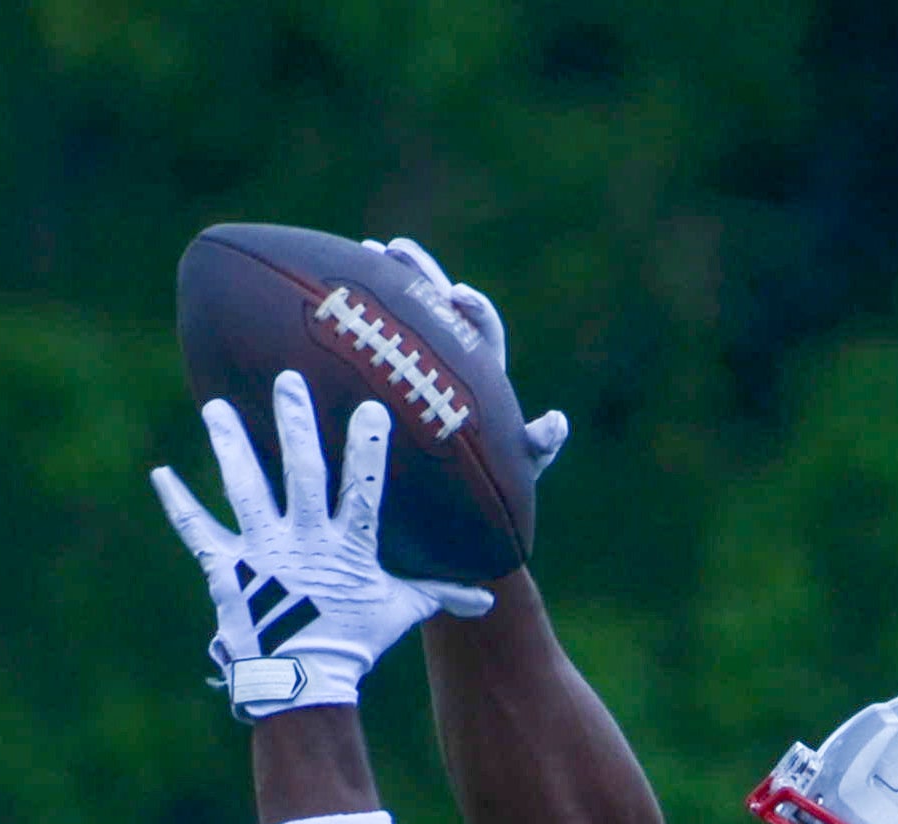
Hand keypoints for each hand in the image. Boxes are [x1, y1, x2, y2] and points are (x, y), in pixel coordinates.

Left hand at [150, 372, 492, 721]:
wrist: (299, 685)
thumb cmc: (353, 643)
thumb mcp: (400, 613)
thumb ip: (439, 595)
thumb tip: (485, 601)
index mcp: (347, 546)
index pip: (363, 490)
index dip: (367, 451)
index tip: (371, 408)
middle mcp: (303, 541)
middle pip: (300, 474)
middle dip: (295, 425)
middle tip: (286, 380)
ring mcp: (262, 553)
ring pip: (245, 489)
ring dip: (229, 446)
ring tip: (213, 405)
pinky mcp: (227, 570)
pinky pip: (199, 531)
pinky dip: (179, 503)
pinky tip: (160, 474)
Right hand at [363, 239, 572, 474]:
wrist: (454, 499)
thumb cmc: (493, 483)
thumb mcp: (519, 466)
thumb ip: (540, 443)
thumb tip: (557, 421)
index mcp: (486, 373)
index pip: (484, 330)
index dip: (474, 309)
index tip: (457, 294)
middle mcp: (458, 360)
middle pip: (442, 306)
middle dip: (422, 274)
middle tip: (396, 249)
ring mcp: (425, 364)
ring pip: (410, 314)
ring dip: (393, 281)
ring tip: (369, 251)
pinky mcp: (398, 376)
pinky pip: (384, 339)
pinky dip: (368, 316)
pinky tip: (340, 293)